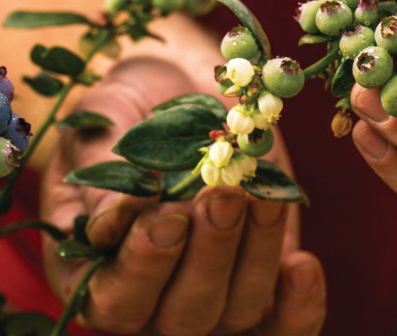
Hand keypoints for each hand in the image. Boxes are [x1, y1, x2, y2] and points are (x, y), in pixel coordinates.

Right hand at [41, 57, 325, 334]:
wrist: (182, 84)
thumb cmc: (129, 105)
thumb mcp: (103, 124)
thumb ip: (102, 175)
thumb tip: (114, 222)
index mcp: (94, 268)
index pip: (113, 301)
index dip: (142, 268)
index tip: (167, 216)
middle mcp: (153, 295)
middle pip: (183, 317)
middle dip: (207, 258)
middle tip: (220, 198)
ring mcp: (213, 292)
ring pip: (238, 310)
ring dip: (254, 256)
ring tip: (258, 199)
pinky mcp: (263, 277)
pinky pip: (287, 321)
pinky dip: (299, 304)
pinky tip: (302, 265)